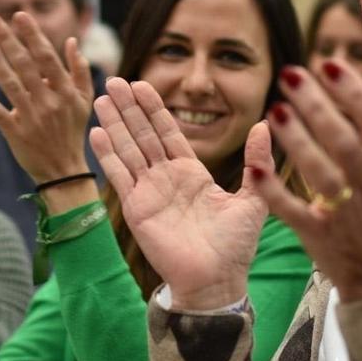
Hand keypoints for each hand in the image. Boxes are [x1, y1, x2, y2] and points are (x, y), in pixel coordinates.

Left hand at [0, 12, 93, 185]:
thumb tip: (72, 42)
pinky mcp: (15, 133)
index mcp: (66, 92)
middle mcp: (48, 102)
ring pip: (10, 84)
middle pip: (24, 65)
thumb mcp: (84, 101)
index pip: (46, 57)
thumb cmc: (73, 131)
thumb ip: (79, 70)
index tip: (20, 15)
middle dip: (7, 39)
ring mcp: (31, 118)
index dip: (32, 36)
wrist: (64, 170)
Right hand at [90, 78, 269, 308]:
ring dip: (114, 123)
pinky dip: (107, 153)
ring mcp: (149, 192)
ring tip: (101, 96)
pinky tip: (96, 131)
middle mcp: (166, 178)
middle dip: (129, 107)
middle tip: (115, 78)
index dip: (155, 108)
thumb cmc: (236, 245)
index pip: (169, 132)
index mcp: (191, 173)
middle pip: (144, 134)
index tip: (143, 83)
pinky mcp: (136, 208)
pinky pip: (120, 175)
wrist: (217, 281)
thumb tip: (265, 124)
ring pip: (128, 149)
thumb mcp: (253, 197)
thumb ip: (256, 162)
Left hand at [253, 61, 361, 301]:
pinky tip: (257, 168)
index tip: (328, 63)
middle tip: (290, 75)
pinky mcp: (320, 236)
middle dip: (318, 107)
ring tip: (275, 110)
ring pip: (321, 175)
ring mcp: (347, 214)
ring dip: (297, 142)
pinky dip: (276, 193)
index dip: (355, 94)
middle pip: (346, 143)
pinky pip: (296, 212)